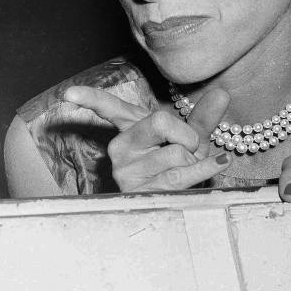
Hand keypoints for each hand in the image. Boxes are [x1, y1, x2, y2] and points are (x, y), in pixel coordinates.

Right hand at [63, 86, 231, 192]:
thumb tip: (222, 93)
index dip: (87, 98)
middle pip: (159, 121)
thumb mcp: (190, 137)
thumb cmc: (179, 163)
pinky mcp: (139, 191)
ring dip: (195, 160)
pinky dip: (203, 169)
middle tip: (188, 147)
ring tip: (186, 167)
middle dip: (188, 134)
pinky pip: (180, 175)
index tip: (68, 94)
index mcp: (128, 127)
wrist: (180, 198)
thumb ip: (203, 114)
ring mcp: (126, 170)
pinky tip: (215, 164)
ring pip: (176, 152)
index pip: (106, 106)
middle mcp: (120, 146)